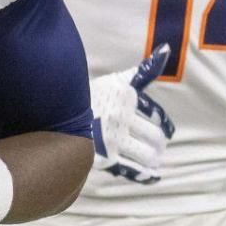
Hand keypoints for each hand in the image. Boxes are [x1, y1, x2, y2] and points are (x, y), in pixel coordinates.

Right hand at [90, 46, 174, 184]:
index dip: (165, 125)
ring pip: (145, 155)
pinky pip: (132, 170)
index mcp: (126, 98)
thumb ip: (142, 71)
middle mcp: (122, 119)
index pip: (155, 114)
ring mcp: (114, 139)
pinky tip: (152, 176)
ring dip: (153, 159)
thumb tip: (167, 49)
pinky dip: (145, 175)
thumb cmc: (90, 96)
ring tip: (154, 161)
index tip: (168, 132)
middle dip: (158, 144)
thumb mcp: (115, 80)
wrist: (57, 115)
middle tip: (158, 148)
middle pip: (153, 137)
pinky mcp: (106, 158)